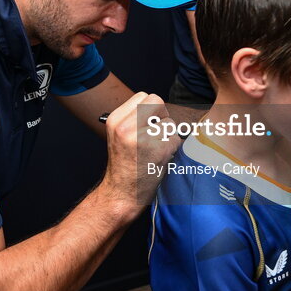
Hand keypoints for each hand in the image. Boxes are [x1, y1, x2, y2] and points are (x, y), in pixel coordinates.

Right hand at [98, 92, 180, 214]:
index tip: (149, 124)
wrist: (121, 195)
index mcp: (115, 120)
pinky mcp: (158, 150)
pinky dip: (172, 149)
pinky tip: (160, 159)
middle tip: (156, 135)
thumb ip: (135, 119)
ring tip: (155, 150)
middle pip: (157, 102)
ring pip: (169, 123)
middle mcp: (125, 127)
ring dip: (168, 136)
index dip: (151, 109)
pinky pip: (175, 139)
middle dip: (162, 117)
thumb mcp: (120, 136)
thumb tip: (161, 108)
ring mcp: (141, 138)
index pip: (143, 96)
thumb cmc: (125, 166)